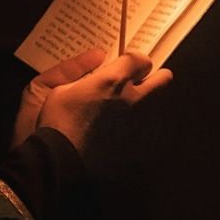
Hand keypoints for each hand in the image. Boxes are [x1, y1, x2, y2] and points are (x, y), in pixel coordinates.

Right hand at [12, 45, 171, 156]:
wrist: (62, 160)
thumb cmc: (57, 123)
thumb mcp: (61, 90)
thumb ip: (83, 76)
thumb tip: (96, 68)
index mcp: (113, 80)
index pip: (140, 59)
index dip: (134, 61)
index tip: (126, 65)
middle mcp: (132, 98)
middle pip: (162, 79)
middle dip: (153, 77)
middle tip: (138, 82)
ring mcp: (138, 122)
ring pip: (156, 104)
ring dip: (146, 101)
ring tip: (127, 109)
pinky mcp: (138, 142)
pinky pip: (146, 127)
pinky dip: (139, 125)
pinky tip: (122, 131)